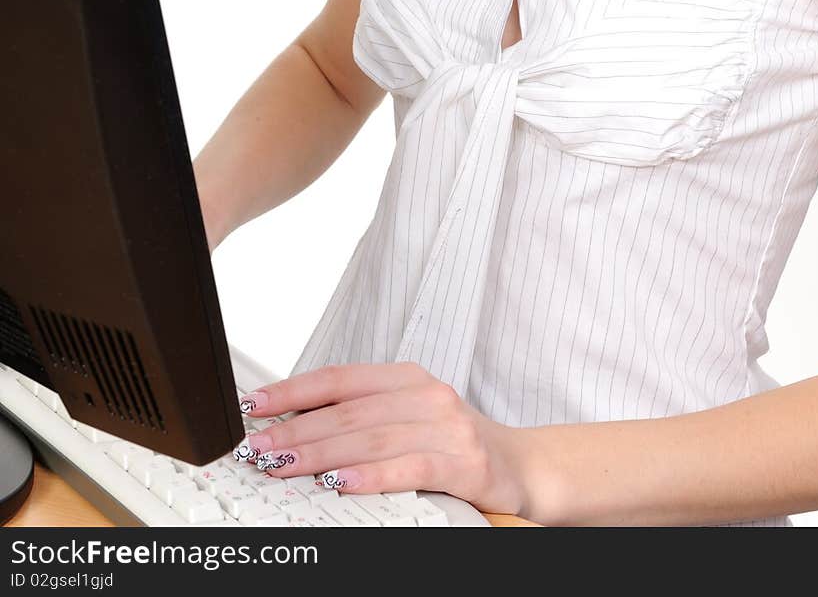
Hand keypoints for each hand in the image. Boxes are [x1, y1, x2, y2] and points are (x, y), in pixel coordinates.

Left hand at [233, 362, 529, 515]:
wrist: (521, 466)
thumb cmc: (453, 445)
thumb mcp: (408, 419)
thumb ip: (362, 418)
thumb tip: (292, 428)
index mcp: (406, 378)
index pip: (339, 378)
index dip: (293, 391)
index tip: (254, 406)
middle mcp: (426, 393)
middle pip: (349, 411)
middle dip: (297, 429)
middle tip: (259, 447)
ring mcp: (447, 426)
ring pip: (371, 437)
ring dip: (321, 453)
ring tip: (284, 466)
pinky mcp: (465, 462)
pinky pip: (409, 467)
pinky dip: (370, 475)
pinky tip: (338, 483)